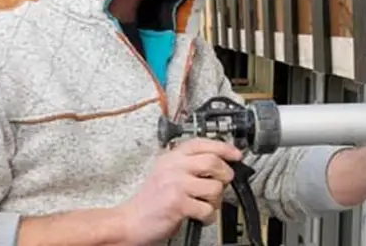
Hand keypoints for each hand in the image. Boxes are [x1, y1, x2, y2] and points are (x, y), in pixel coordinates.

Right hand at [113, 137, 241, 245]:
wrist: (129, 221)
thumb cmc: (149, 201)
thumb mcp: (165, 172)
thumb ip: (187, 164)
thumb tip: (218, 162)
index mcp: (172, 157)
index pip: (202, 143)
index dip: (223, 147)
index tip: (235, 154)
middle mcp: (174, 167)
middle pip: (213, 162)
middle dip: (225, 174)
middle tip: (223, 182)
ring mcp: (176, 184)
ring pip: (214, 186)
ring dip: (216, 199)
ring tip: (206, 203)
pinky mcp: (178, 203)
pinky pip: (207, 208)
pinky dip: (208, 216)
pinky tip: (200, 216)